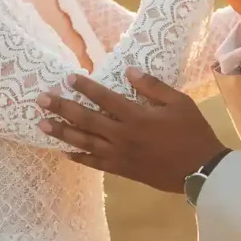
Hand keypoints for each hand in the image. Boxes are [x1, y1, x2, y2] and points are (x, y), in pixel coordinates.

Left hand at [37, 69, 225, 192]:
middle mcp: (123, 135)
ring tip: (41, 125)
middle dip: (61, 108)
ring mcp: (120, 155)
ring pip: (84, 142)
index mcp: (137, 116)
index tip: (68, 78)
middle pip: (86, 119)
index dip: (85, 87)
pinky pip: (94, 162)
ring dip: (62, 132)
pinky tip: (64, 151)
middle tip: (40, 99)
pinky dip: (78, 157)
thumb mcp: (179, 102)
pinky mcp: (122, 170)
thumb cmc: (193, 132)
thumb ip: (153, 86)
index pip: (104, 98)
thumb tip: (129, 71)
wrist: (200, 170)